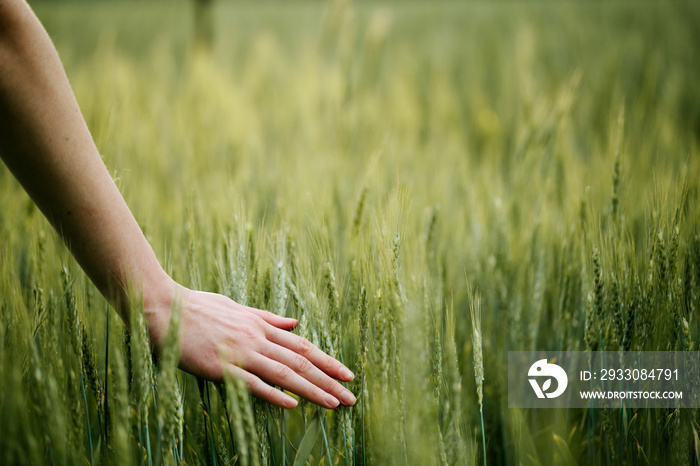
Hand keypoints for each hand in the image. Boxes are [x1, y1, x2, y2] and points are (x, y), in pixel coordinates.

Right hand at [147, 283, 356, 409]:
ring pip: (284, 373)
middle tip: (351, 396)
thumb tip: (294, 322)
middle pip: (301, 361)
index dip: (327, 361)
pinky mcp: (220, 367)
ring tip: (334, 403)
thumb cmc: (199, 307)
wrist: (163, 308)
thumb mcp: (239, 308)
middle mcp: (256, 338)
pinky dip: (273, 393)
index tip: (346, 374)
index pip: (302, 346)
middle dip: (328, 380)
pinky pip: (252, 383)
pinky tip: (292, 404)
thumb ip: (267, 318)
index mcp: (260, 325)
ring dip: (311, 389)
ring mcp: (240, 352)